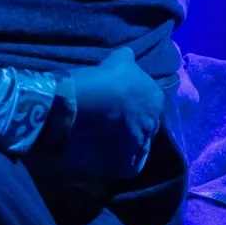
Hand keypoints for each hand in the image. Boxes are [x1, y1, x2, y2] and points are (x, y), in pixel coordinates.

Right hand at [65, 47, 163, 178]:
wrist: (70, 106)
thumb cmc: (93, 81)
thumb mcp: (116, 60)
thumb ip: (127, 60)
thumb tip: (128, 56)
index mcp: (155, 98)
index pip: (150, 104)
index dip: (133, 106)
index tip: (117, 106)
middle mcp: (154, 123)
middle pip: (146, 127)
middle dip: (132, 126)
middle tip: (110, 124)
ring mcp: (141, 146)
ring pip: (138, 148)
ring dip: (125, 145)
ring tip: (104, 141)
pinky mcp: (126, 166)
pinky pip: (128, 168)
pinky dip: (119, 163)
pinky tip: (104, 156)